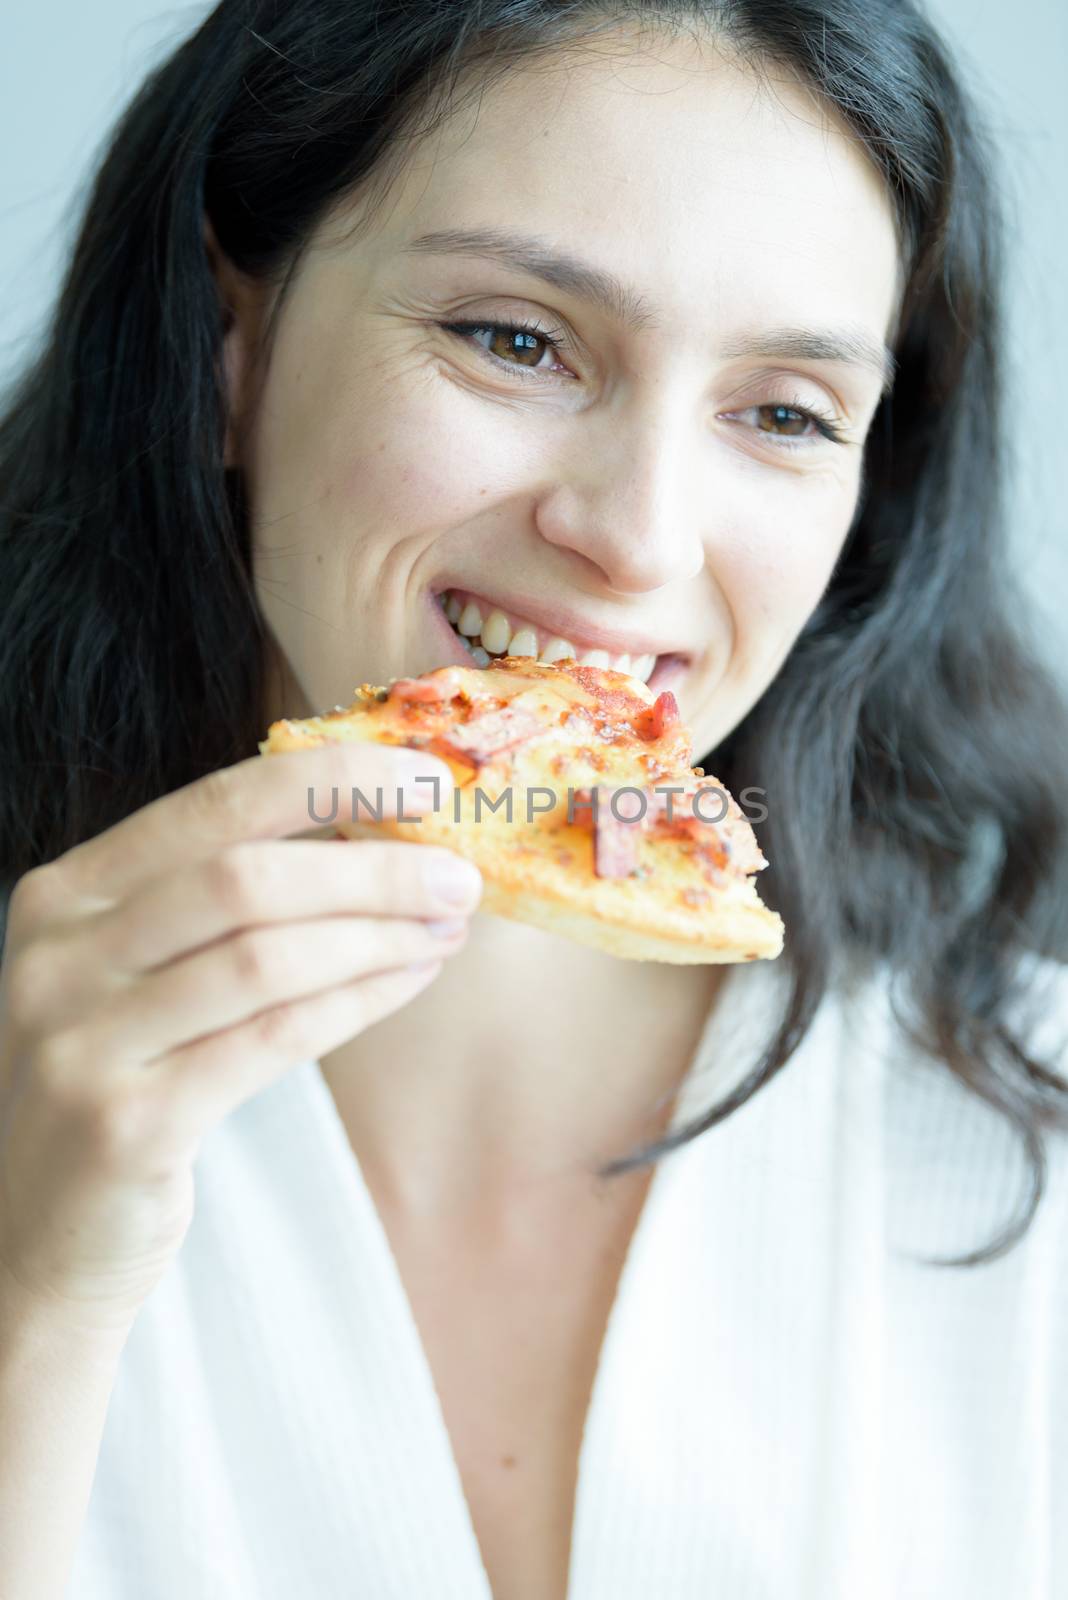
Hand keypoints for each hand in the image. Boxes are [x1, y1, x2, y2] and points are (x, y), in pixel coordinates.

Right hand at [0, 742, 480, 1333]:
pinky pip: (274, 1040)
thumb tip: (378, 831)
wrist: (38, 1236)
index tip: (426, 778)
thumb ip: (220, 902)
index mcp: (66, 892)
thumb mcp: (136, 972)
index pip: (214, 804)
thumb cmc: (122, 1080)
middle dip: (372, 868)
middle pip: (246, 878)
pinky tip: (411, 981)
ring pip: (266, 958)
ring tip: (446, 928)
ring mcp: (84, 1041)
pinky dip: (359, 1002)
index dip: (330, 781)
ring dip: (378, 936)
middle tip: (457, 875)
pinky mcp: (128, 1122)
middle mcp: (59, 955)